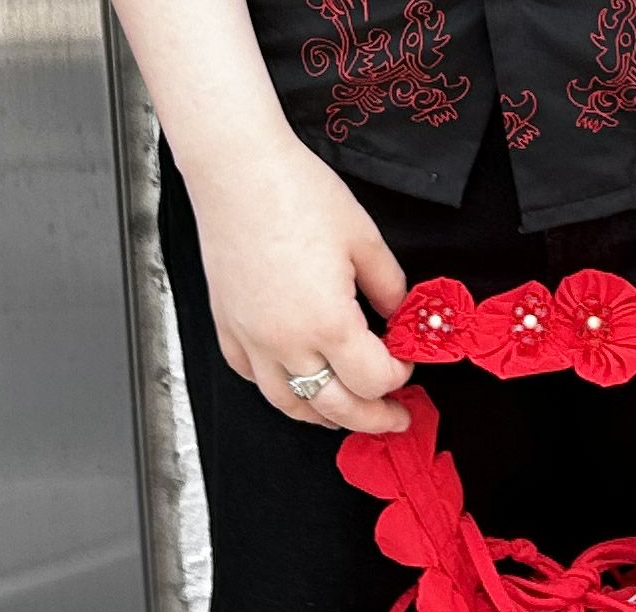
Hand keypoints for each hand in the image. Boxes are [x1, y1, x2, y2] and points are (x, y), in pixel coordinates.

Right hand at [183, 130, 412, 432]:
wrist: (236, 169)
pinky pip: (254, 378)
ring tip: (348, 414)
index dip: (399, 376)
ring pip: (290, 405)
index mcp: (328, 323)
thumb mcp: (365, 240)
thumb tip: (400, 316)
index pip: (373, 379)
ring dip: (325, 417)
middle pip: (337, 408)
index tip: (406, 363)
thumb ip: (390, 288)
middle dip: (373, 418)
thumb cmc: (298, 194)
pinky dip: (281, 390)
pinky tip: (299, 384)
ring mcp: (252, 340)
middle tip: (395, 419)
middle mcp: (287, 343)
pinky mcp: (228, 328)